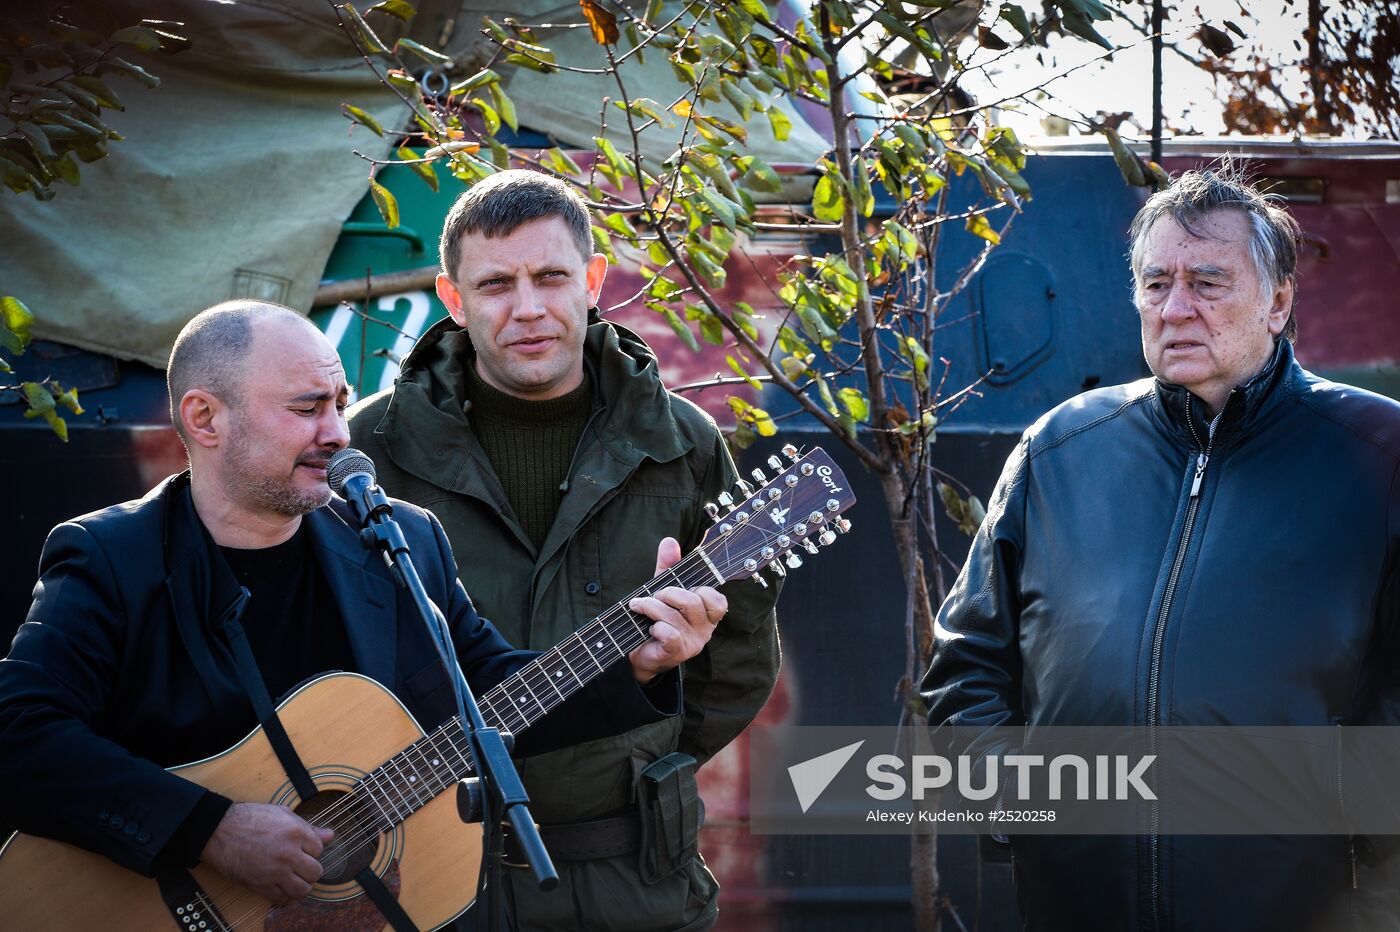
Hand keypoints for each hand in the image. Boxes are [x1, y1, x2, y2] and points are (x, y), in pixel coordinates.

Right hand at [201, 802, 332, 903]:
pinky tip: (285, 889)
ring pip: (303, 890)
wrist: (220, 831)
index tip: (303, 849)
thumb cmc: (250, 818)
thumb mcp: (282, 814)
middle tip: (302, 866)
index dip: (312, 850)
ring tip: (296, 879)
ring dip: (302, 886)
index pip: (319, 849)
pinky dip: (287, 897)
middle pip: (315, 872)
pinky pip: (283, 899)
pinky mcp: (261, 885)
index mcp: (296, 832)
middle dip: (311, 870)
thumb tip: (330, 836)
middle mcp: (288, 854)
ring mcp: (275, 871)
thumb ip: (308, 828)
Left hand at [627, 537, 726, 682]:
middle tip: (653, 596)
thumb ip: (669, 566)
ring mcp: (693, 643)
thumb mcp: (662, 589)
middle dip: (668, 593)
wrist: (637, 653)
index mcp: (707, 615)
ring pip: (675, 616)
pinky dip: (655, 625)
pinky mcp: (677, 653)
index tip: (682, 588)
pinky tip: (649, 627)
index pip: (717, 600)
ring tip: (639, 606)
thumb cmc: (655, 619)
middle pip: (692, 602)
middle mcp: (705, 630)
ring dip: (652, 607)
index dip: (699, 590)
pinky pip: (669, 633)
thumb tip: (670, 541)